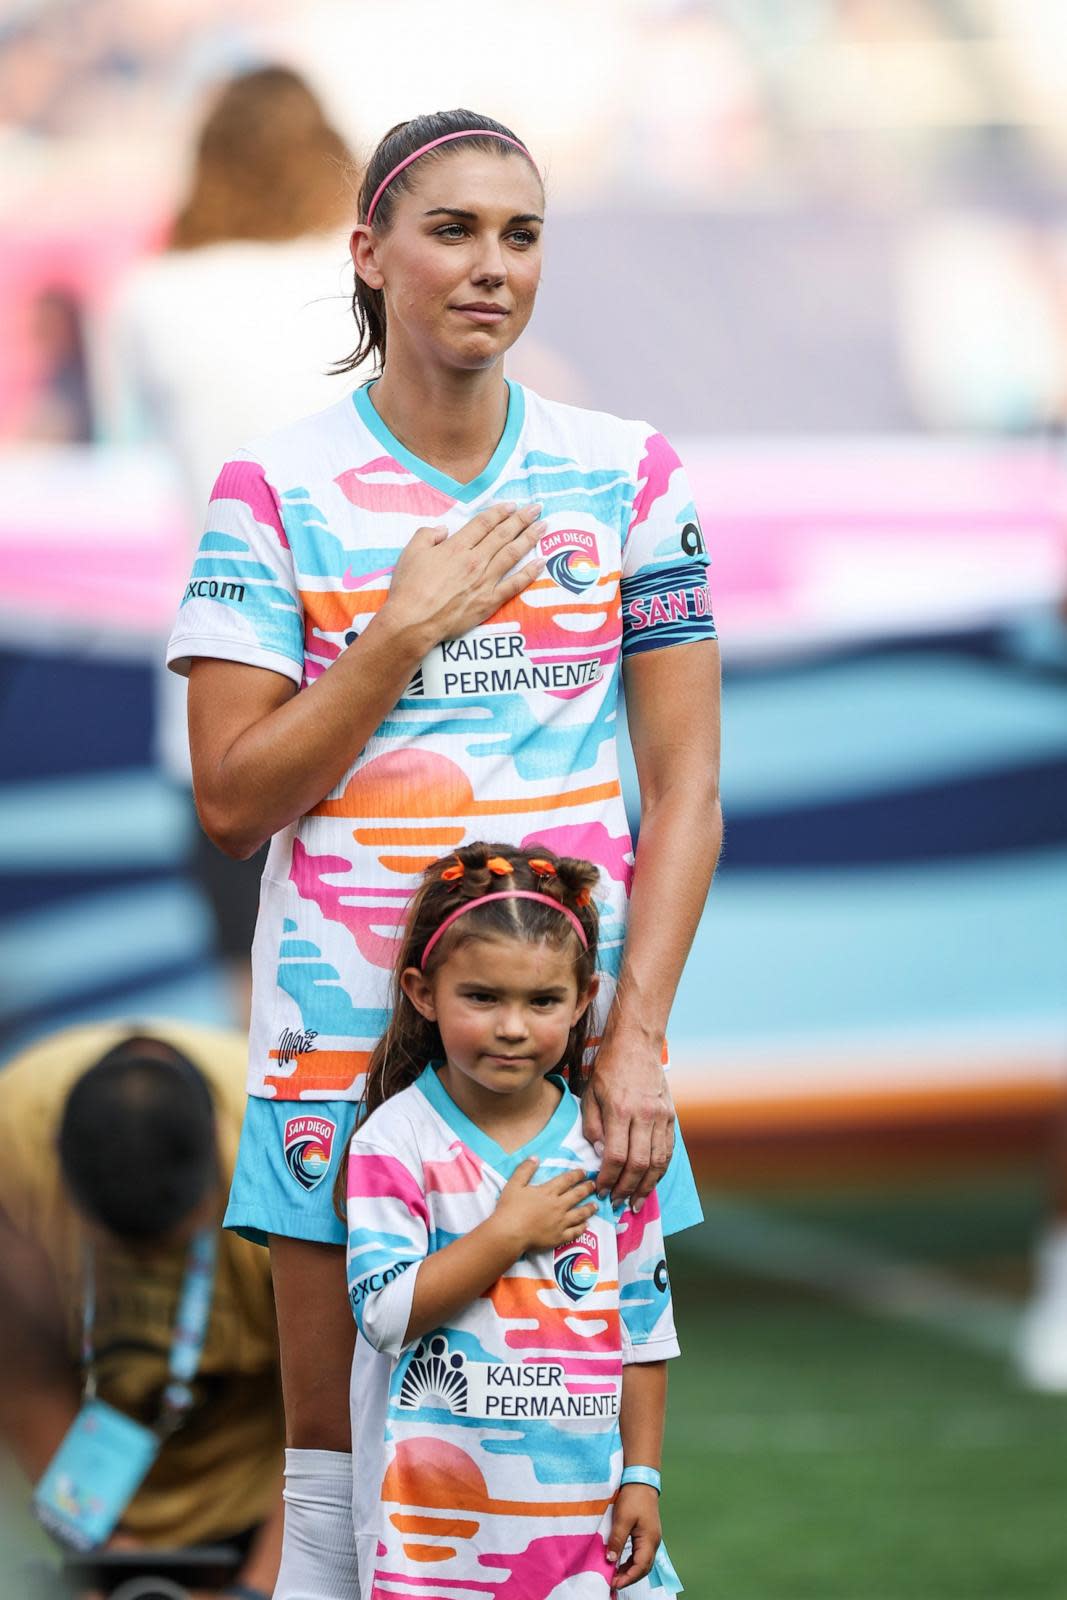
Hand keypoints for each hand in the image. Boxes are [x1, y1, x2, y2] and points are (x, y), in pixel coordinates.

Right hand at [384, 501, 544, 646]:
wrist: (413, 621)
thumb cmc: (409, 588)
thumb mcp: (411, 552)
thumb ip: (428, 535)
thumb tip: (444, 529)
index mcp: (456, 547)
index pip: (483, 523)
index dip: (499, 512)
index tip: (512, 505)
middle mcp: (475, 560)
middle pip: (503, 534)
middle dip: (522, 519)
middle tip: (536, 508)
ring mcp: (485, 581)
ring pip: (512, 554)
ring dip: (529, 538)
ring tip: (544, 526)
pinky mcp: (490, 601)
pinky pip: (514, 584)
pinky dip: (529, 573)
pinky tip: (541, 562)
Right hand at [492, 1158, 596, 1253]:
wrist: (509, 1233)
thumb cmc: (510, 1208)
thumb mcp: (514, 1184)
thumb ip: (525, 1170)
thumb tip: (535, 1158)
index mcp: (548, 1192)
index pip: (566, 1180)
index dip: (576, 1175)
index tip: (584, 1172)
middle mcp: (558, 1205)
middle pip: (577, 1195)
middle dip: (587, 1189)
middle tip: (594, 1185)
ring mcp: (560, 1222)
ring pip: (580, 1214)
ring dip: (589, 1209)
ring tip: (596, 1206)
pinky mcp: (559, 1237)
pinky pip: (574, 1232)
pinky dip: (582, 1228)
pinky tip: (586, 1226)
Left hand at [583, 1035, 674, 1206]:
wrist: (637, 1044)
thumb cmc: (609, 1069)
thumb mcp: (590, 1094)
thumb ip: (593, 1126)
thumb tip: (599, 1155)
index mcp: (620, 1110)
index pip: (615, 1155)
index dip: (608, 1178)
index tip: (601, 1189)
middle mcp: (644, 1115)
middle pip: (639, 1164)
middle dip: (627, 1188)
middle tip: (617, 1202)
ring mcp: (661, 1116)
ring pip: (657, 1161)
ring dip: (646, 1185)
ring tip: (635, 1201)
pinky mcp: (671, 1116)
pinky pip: (667, 1150)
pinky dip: (660, 1170)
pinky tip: (650, 1181)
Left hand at [607, 1483, 661, 1588]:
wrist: (641, 1481)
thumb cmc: (633, 1498)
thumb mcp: (622, 1519)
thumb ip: (617, 1540)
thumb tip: (610, 1560)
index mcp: (649, 1540)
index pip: (640, 1567)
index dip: (627, 1578)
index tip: (612, 1583)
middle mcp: (653, 1542)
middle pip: (643, 1568)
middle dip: (628, 1577)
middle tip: (612, 1582)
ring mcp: (651, 1539)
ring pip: (642, 1562)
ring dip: (629, 1570)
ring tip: (614, 1575)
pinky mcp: (647, 1535)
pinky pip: (640, 1554)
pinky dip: (630, 1562)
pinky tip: (620, 1562)